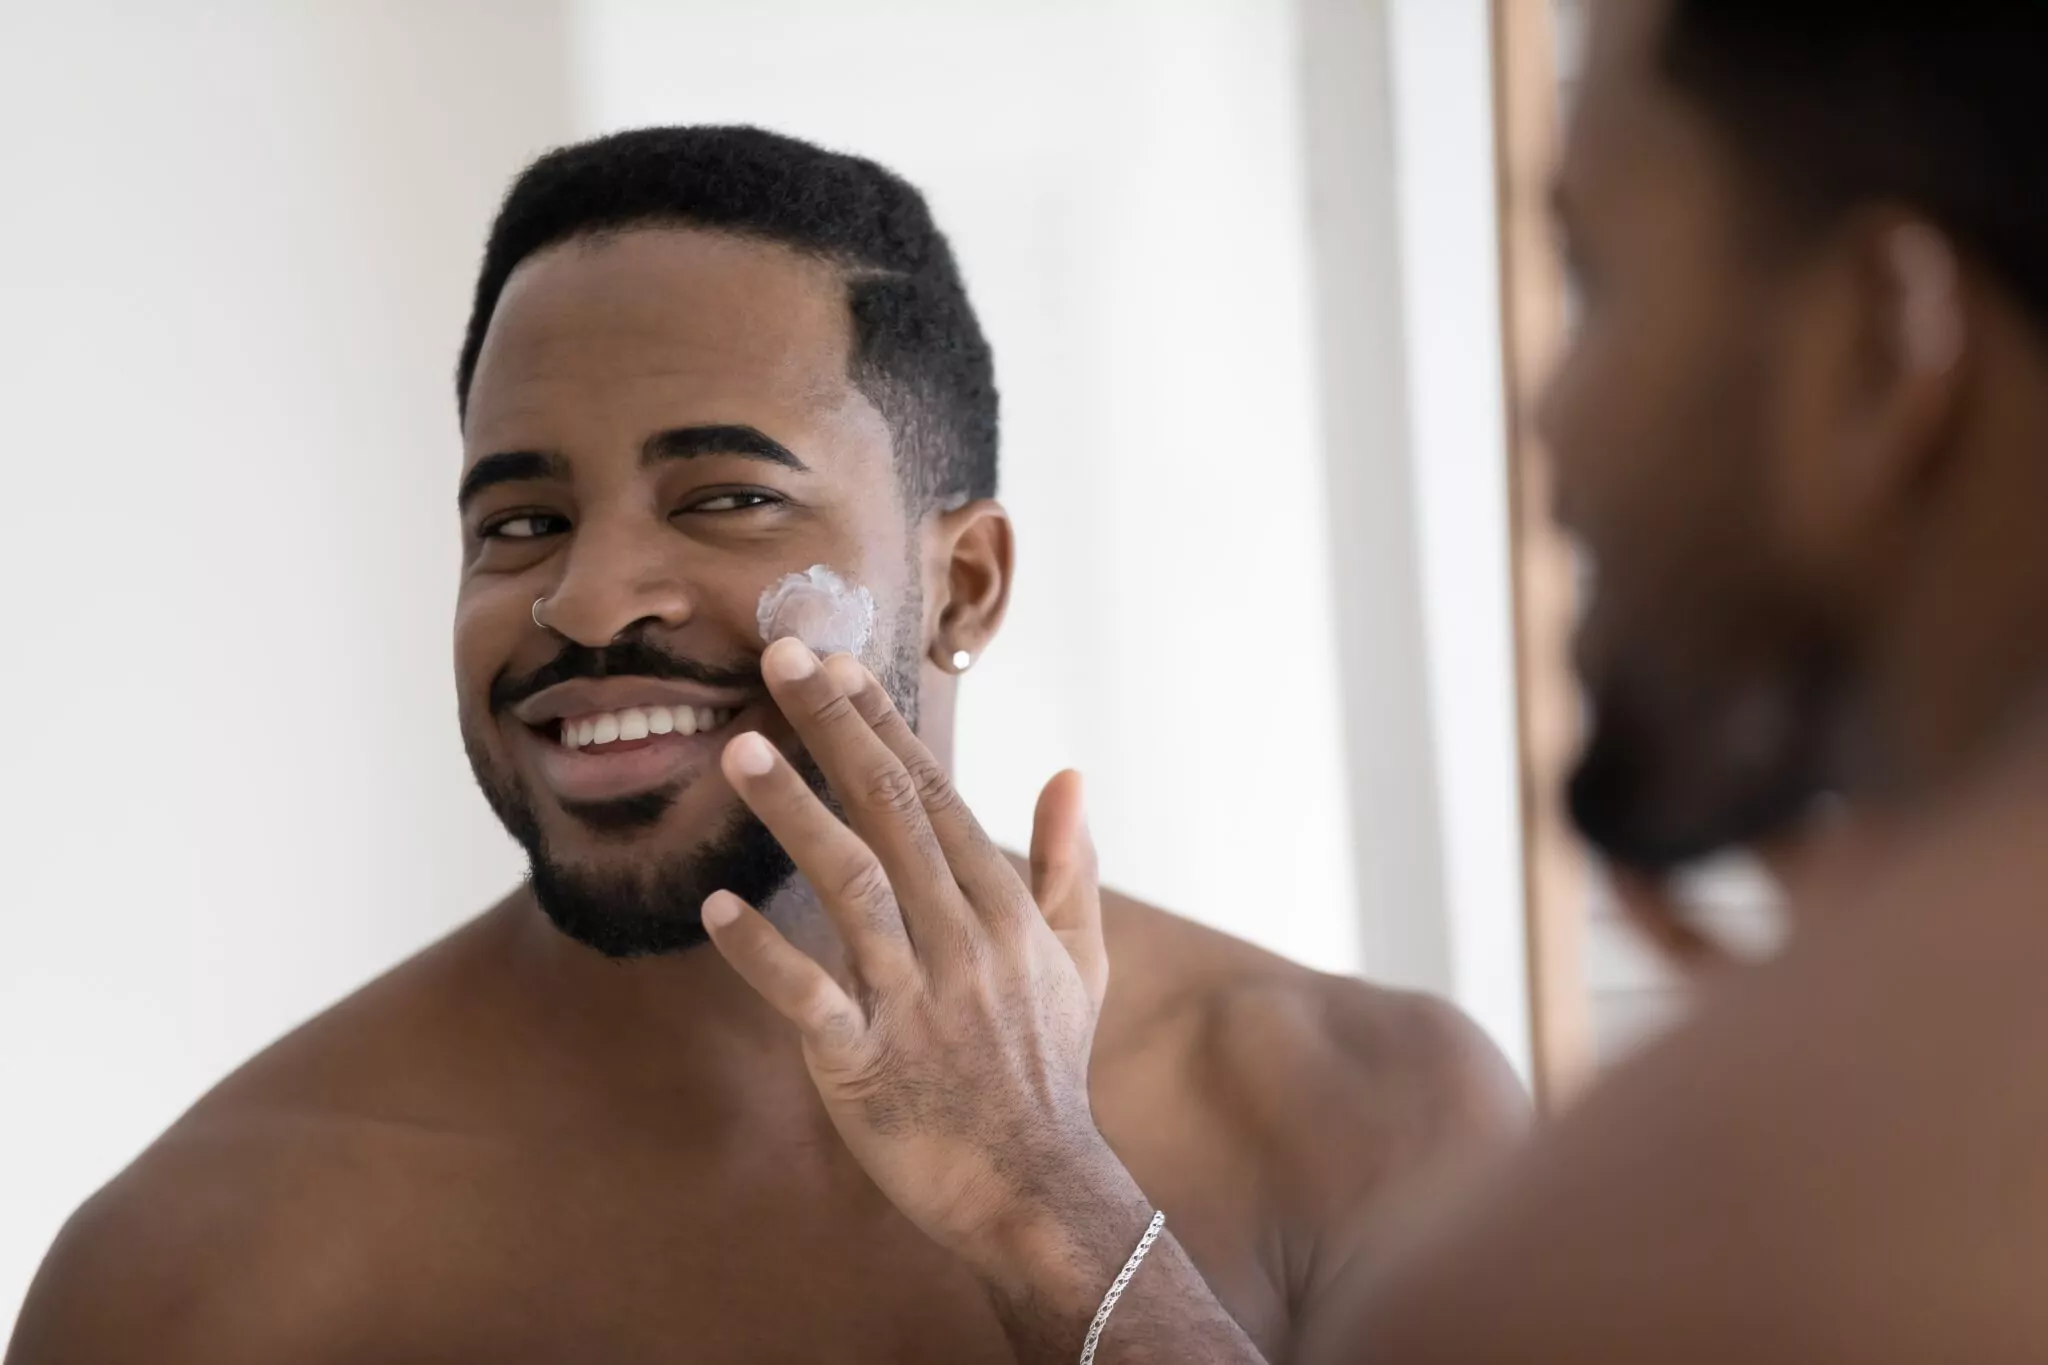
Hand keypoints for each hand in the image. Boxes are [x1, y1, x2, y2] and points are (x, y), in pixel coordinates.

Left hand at [700, 637, 1118, 1273]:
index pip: (935, 794)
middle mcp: (962, 939)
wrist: (1039, 1191)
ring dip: (794, 814)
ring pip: (852, 885)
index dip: (882, 725)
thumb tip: (1069, 774)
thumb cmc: (1049, 1072)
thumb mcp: (1080, 961)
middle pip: (891, 813)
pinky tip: (719, 908)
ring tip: (739, 752)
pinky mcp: (867, 1063)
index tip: (835, 663)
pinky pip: (811, 998)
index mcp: (1004, 910)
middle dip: (835, 730)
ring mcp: (916, 1000)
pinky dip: (764, 953)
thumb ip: (1069, 865)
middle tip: (779, 658)